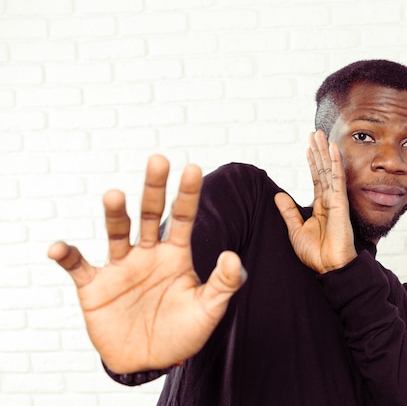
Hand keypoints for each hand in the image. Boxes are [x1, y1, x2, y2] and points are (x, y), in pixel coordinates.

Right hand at [48, 155, 245, 373]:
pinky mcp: (95, 287)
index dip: (187, 194)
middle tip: (158, 160)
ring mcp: (120, 267)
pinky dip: (67, 256)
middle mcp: (147, 254)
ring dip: (114, 215)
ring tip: (114, 195)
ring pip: (116, 233)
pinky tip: (58, 249)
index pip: (182, 218)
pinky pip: (78, 267)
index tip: (192, 168)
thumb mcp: (209, 310)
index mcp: (175, 255)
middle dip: (153, 189)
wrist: (150, 362)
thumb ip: (224, 284)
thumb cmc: (182, 333)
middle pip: (149, 215)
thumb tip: (234, 256)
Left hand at [275, 130, 356, 273]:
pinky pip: (337, 179)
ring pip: (330, 170)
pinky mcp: (340, 204)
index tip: (308, 148)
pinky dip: (335, 163)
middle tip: (314, 134)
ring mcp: (336, 201)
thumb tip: (278, 196)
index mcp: (321, 206)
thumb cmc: (316, 254)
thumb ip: (288, 211)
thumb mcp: (295, 230)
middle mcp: (330, 200)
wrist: (329, 268)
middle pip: (323, 170)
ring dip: (325, 151)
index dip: (313, 163)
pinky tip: (333, 149)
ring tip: (320, 135)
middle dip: (318, 152)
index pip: (317, 179)